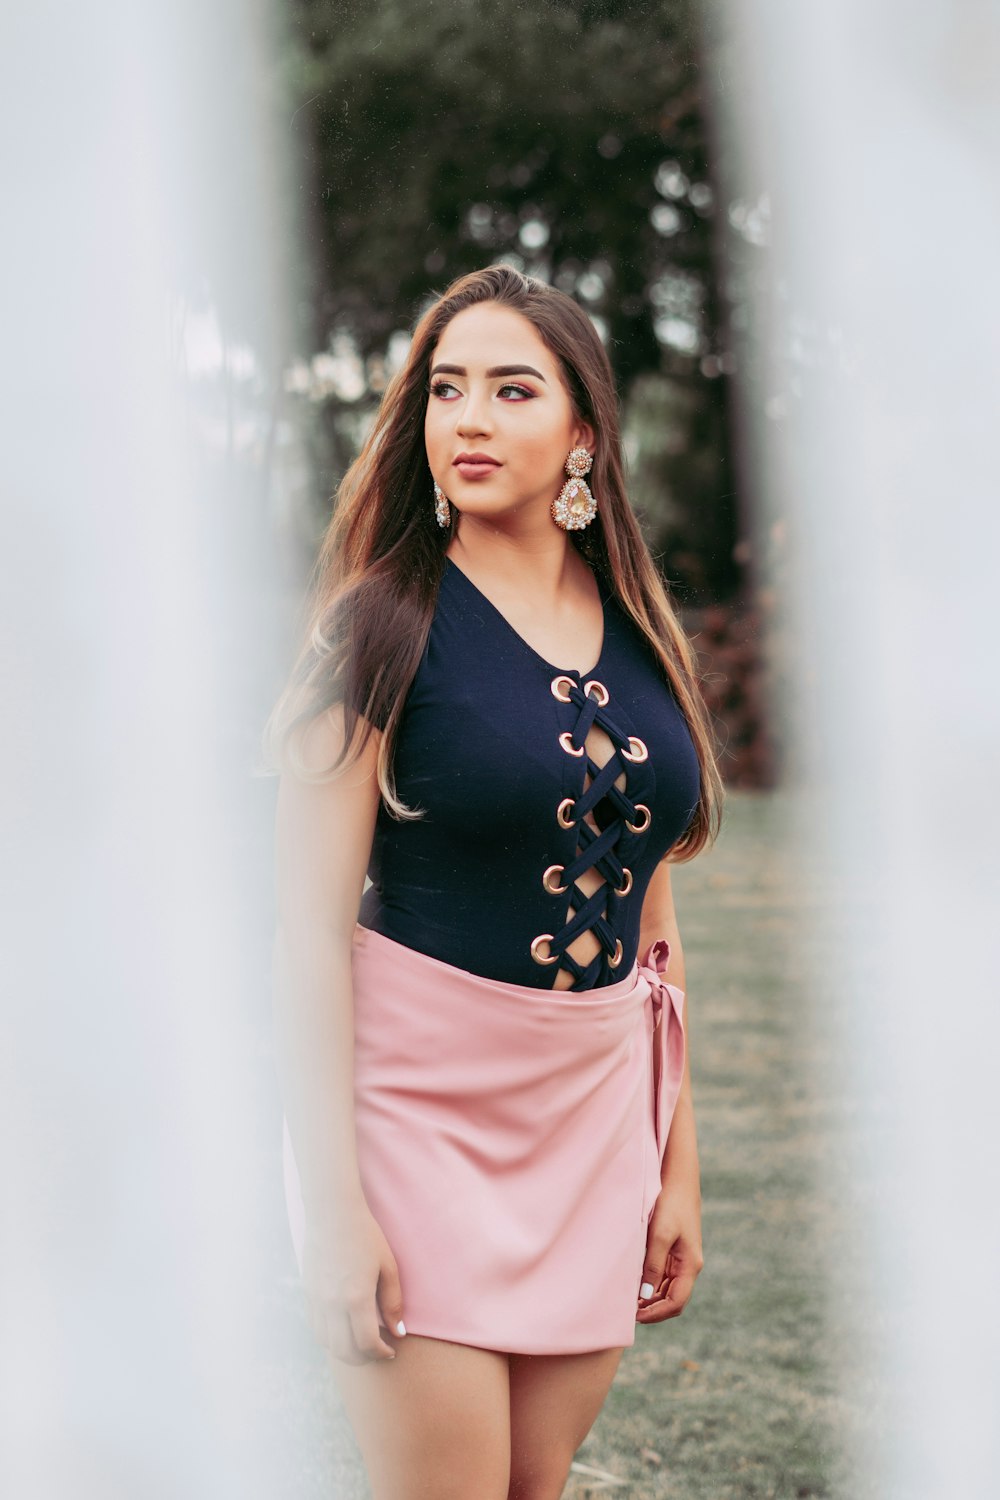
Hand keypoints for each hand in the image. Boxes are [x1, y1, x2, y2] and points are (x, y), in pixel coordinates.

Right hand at [301, 1194, 406, 1364]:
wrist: (332, 1213)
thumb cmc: (365, 1236)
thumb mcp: (387, 1266)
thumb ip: (393, 1302)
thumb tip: (398, 1331)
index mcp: (356, 1298)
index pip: (366, 1343)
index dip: (381, 1352)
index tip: (391, 1350)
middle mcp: (332, 1304)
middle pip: (344, 1351)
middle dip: (363, 1358)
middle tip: (376, 1352)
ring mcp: (317, 1300)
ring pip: (326, 1343)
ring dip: (344, 1350)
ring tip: (360, 1343)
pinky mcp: (307, 1293)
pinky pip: (315, 1327)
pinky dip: (329, 1337)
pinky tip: (343, 1328)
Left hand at [636, 1188, 703, 1323]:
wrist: (678, 1178)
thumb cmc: (671, 1204)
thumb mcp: (660, 1235)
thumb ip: (653, 1265)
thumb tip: (645, 1296)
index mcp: (691, 1265)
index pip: (676, 1302)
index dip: (657, 1314)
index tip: (635, 1318)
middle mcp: (689, 1265)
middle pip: (673, 1299)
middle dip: (653, 1309)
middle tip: (628, 1313)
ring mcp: (682, 1258)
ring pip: (668, 1289)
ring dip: (652, 1298)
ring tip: (628, 1302)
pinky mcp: (675, 1250)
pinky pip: (664, 1275)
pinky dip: (651, 1284)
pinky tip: (635, 1283)